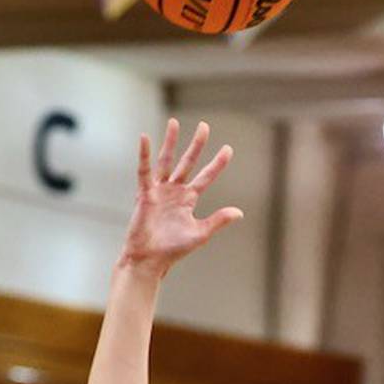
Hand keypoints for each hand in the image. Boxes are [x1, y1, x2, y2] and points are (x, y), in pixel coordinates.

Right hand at [119, 119, 241, 277]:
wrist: (149, 260)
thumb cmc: (173, 250)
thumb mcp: (200, 233)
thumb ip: (218, 220)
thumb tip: (239, 213)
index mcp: (188, 200)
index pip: (206, 177)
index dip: (217, 164)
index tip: (228, 149)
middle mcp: (175, 192)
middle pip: (188, 163)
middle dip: (196, 145)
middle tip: (204, 126)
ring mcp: (159, 191)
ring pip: (167, 161)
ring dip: (171, 142)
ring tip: (175, 123)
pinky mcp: (145, 194)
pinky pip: (144, 171)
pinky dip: (144, 155)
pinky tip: (145, 138)